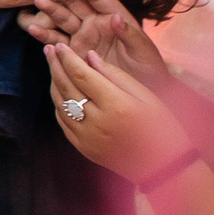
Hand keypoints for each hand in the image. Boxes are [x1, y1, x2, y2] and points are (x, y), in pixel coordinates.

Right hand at [21, 0, 168, 89]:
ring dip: (49, 9)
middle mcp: (95, 22)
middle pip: (74, 1)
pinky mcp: (72, 52)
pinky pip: (56, 40)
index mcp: (114, 16)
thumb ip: (130, 35)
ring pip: (62, 18)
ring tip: (37, 1)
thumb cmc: (149, 70)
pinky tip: (32, 28)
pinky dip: (44, 34)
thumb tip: (116, 18)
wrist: (140, 94)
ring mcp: (82, 36)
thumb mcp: (145, 52)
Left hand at [47, 44, 195, 184]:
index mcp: (116, 106)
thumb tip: (90, 56)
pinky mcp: (84, 149)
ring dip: (54, 83)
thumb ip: (116, 75)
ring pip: (60, 104)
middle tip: (48, 49)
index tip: (60, 45)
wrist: (165, 169)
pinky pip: (64, 122)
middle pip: (66, 87)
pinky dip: (59, 104)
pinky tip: (61, 92)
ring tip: (54, 67)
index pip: (81, 74)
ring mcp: (88, 138)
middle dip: (55, 65)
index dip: (67, 57)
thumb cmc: (162, 128)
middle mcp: (97, 122)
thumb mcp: (146, 96)